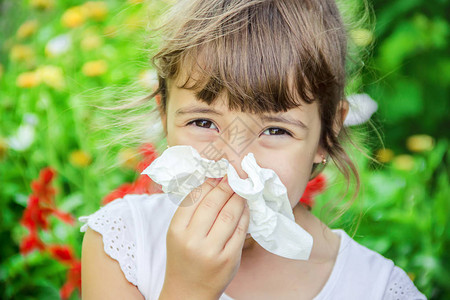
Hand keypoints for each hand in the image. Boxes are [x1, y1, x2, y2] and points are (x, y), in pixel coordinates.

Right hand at [159, 175, 249, 299]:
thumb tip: (211, 182)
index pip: (194, 198)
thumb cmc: (183, 258)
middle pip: (213, 204)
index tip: (218, 174)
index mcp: (176, 231)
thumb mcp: (177, 234)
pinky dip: (245, 215)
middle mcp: (193, 241)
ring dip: (238, 198)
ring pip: (230, 215)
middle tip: (233, 176)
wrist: (188, 292)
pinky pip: (240, 230)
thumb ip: (190, 211)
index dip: (208, 183)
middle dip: (226, 186)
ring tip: (241, 189)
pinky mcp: (229, 259)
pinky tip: (245, 207)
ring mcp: (212, 251)